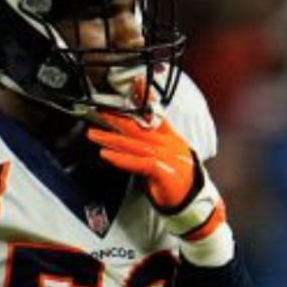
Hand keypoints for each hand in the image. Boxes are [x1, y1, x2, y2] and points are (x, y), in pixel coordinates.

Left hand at [87, 114, 231, 264]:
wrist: (193, 201)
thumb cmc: (179, 180)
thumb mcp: (171, 155)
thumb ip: (156, 143)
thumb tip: (134, 136)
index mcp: (171, 138)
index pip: (157, 114)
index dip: (145, 99)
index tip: (134, 85)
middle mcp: (168, 144)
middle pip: (139, 126)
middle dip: (116, 118)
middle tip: (98, 111)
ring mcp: (166, 157)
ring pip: (133, 144)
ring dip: (111, 138)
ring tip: (93, 134)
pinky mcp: (162, 172)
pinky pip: (137, 163)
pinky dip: (121, 159)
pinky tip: (107, 155)